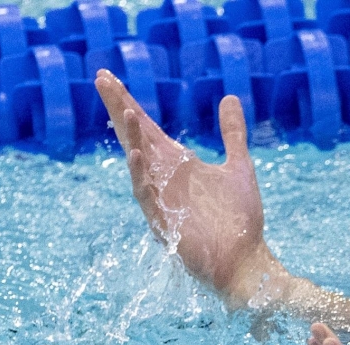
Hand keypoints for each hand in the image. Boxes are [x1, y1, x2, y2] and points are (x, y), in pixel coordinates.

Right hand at [95, 70, 285, 304]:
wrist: (248, 262)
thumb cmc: (239, 221)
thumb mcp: (239, 167)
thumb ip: (232, 134)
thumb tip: (230, 98)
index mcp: (177, 167)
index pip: (146, 129)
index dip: (127, 103)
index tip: (108, 77)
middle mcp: (164, 182)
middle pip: (135, 140)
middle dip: (119, 111)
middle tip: (102, 80)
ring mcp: (162, 203)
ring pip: (139, 167)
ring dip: (132, 140)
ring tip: (126, 112)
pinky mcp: (166, 225)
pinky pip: (148, 198)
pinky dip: (142, 177)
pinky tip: (139, 156)